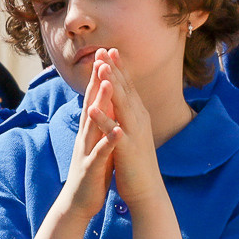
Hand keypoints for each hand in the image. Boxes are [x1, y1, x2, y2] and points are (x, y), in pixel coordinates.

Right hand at [56, 63, 121, 221]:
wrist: (79, 201)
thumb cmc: (91, 171)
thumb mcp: (96, 142)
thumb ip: (100, 123)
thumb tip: (103, 104)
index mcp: (90, 129)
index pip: (94, 99)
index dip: (99, 78)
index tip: (105, 56)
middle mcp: (86, 136)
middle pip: (90, 104)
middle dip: (96, 81)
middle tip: (101, 58)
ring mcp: (87, 150)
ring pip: (93, 124)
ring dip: (100, 104)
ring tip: (107, 85)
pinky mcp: (91, 168)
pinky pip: (100, 153)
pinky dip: (108, 142)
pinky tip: (117, 131)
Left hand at [94, 50, 162, 208]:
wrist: (146, 190)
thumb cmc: (136, 162)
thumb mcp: (131, 133)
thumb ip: (127, 117)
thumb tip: (123, 102)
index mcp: (137, 116)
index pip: (127, 87)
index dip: (118, 68)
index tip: (109, 50)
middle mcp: (138, 119)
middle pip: (125, 89)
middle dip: (114, 68)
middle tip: (104, 48)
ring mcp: (133, 132)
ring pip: (121, 104)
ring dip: (110, 84)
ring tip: (100, 67)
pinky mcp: (126, 148)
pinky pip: (113, 131)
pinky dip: (103, 118)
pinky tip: (92, 106)